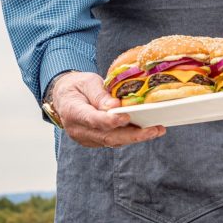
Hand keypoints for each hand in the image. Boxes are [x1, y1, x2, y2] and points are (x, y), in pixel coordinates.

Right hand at [50, 70, 165, 148]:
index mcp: (72, 111)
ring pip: (113, 141)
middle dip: (132, 135)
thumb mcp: (87, 82)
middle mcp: (78, 130)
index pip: (92, 119)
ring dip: (136, 137)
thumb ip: (99, 94)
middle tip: (154, 129)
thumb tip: (115, 106)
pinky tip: (148, 131)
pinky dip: (131, 137)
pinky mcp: (94, 141)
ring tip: (157, 130)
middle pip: (107, 136)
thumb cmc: (77, 86)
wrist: (65, 97)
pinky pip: (114, 141)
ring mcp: (86, 138)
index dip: (109, 120)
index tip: (126, 117)